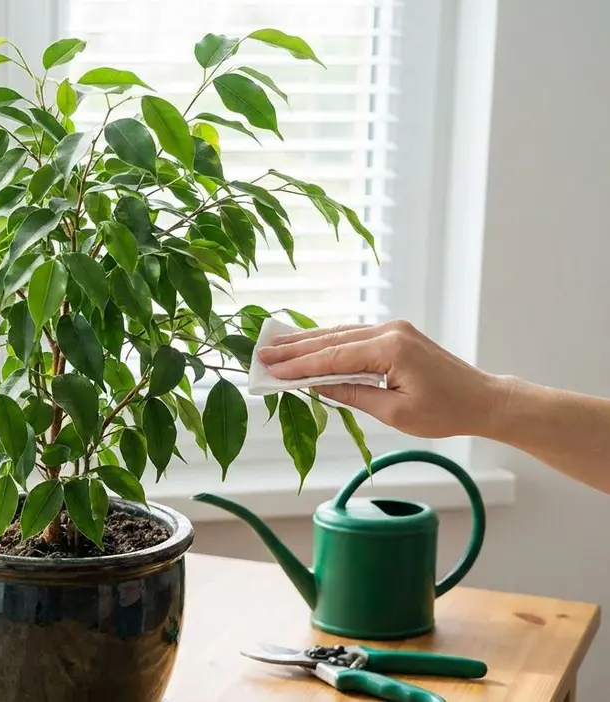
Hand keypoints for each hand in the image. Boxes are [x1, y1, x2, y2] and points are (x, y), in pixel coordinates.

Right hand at [256, 320, 511, 438]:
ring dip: (307, 342)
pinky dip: (328, 343)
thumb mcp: (395, 413)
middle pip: (332, 339)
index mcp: (391, 348)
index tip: (270, 370)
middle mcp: (390, 331)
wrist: (483, 399)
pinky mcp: (396, 335)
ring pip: (340, 334)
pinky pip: (353, 337)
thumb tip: (317, 385)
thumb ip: (353, 395)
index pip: (334, 358)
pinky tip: (307, 345)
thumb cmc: (446, 412)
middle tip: (261, 354)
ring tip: (275, 346)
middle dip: (295, 348)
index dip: (299, 365)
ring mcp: (393, 329)